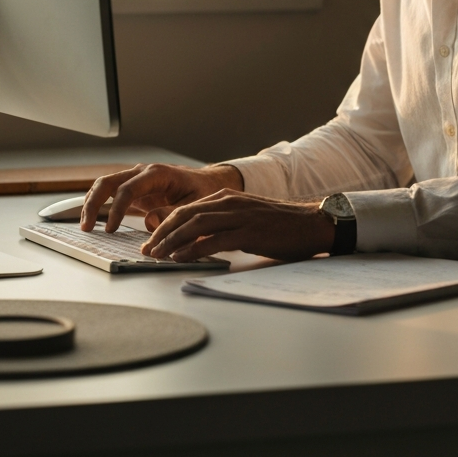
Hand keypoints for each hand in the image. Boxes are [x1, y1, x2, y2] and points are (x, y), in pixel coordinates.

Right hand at [80, 162, 243, 232]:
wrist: (208, 183)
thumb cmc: (203, 191)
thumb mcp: (195, 204)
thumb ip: (173, 213)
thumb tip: (149, 221)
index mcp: (157, 174)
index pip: (128, 189)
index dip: (116, 209)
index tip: (111, 229)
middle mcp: (143, 173)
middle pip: (108, 182)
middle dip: (94, 202)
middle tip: (86, 226)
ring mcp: (137, 180)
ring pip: (105, 185)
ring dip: (92, 203)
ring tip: (85, 225)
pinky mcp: (135, 191)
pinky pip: (111, 194)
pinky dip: (99, 205)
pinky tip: (93, 221)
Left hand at [142, 191, 335, 262]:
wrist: (311, 223)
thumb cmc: (280, 225)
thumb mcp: (245, 219)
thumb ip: (221, 226)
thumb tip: (195, 242)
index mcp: (226, 197)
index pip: (186, 209)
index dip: (164, 225)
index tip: (151, 241)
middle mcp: (229, 202)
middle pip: (184, 215)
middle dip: (161, 233)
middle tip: (146, 250)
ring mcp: (239, 216)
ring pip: (195, 225)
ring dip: (172, 241)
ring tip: (156, 256)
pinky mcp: (249, 232)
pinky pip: (214, 240)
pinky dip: (194, 249)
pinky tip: (181, 258)